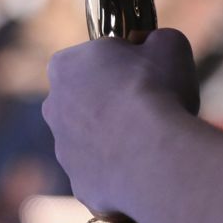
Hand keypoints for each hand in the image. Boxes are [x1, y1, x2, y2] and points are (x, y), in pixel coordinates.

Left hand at [42, 28, 198, 214]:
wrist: (156, 155)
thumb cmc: (158, 92)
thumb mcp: (169, 43)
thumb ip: (155, 39)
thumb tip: (153, 45)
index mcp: (65, 66)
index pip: (93, 58)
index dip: (123, 64)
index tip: (146, 73)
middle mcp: (54, 107)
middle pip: (88, 100)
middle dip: (114, 103)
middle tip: (151, 107)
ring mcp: (63, 149)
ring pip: (94, 140)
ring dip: (118, 139)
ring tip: (153, 142)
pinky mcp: (79, 184)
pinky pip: (104, 174)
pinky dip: (123, 172)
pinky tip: (147, 169)